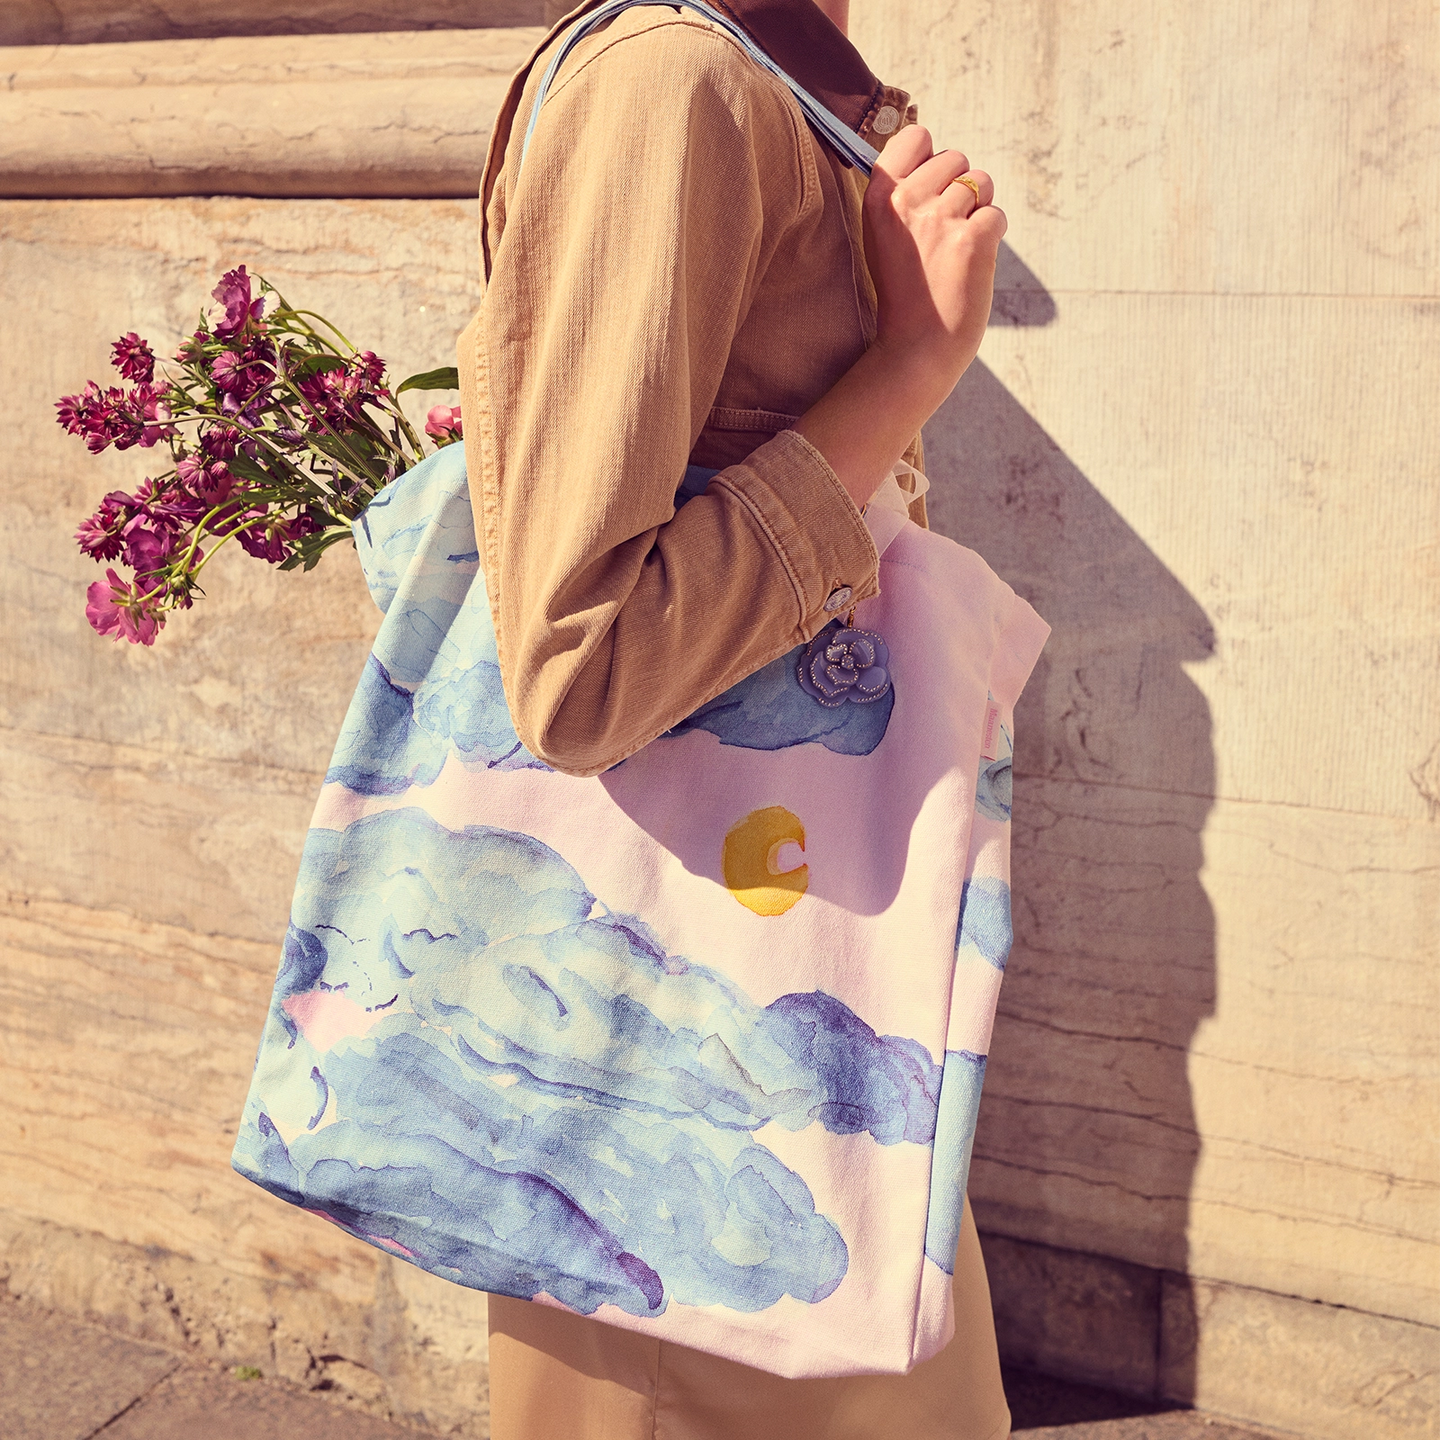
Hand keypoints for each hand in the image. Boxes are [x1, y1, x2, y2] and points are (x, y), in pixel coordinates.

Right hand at [862, 127, 1005, 405]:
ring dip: (978, 211)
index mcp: (880, 196)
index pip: (917, 137)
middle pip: (955, 159)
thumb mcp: (885, 238)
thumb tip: (935, 157)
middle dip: (959, 189)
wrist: (917, 348)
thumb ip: (903, 195)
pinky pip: (997, 215)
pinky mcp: (972, 240)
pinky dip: (993, 236)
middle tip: (943, 235)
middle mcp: (908, 201)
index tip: (929, 191)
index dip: (932, 160)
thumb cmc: (905, 293)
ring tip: (956, 250)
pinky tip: (971, 263)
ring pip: (981, 183)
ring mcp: (940, 220)